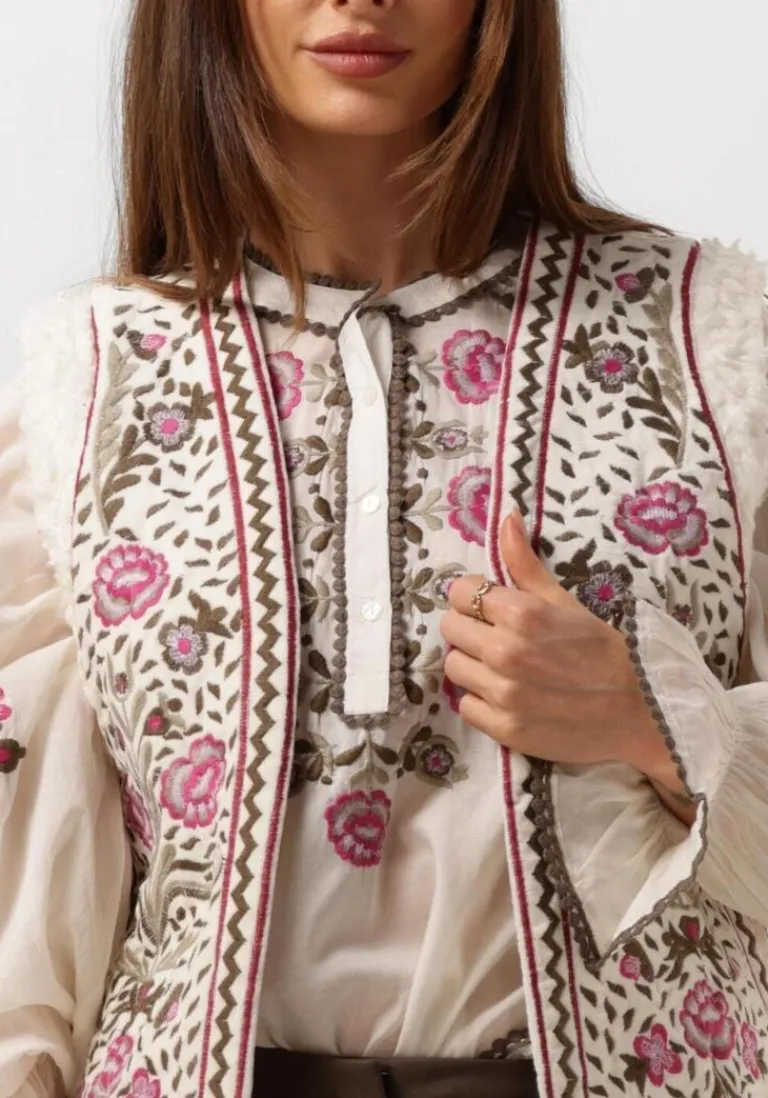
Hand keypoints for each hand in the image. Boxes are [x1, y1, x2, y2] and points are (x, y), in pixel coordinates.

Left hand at [440, 511, 682, 787]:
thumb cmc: (604, 651)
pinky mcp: (503, 729)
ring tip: (502, 666)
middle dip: (470, 627)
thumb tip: (505, 516)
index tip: (490, 606)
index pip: (460, 593)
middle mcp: (505, 652)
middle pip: (450, 628)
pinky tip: (507, 694)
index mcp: (520, 614)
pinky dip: (481, 700)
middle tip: (497, 636)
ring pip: (454, 667)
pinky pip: (466, 706)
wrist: (641, 710)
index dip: (474, 597)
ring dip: (472, 663)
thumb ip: (525, 563)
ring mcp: (502, 694)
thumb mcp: (565, 601)